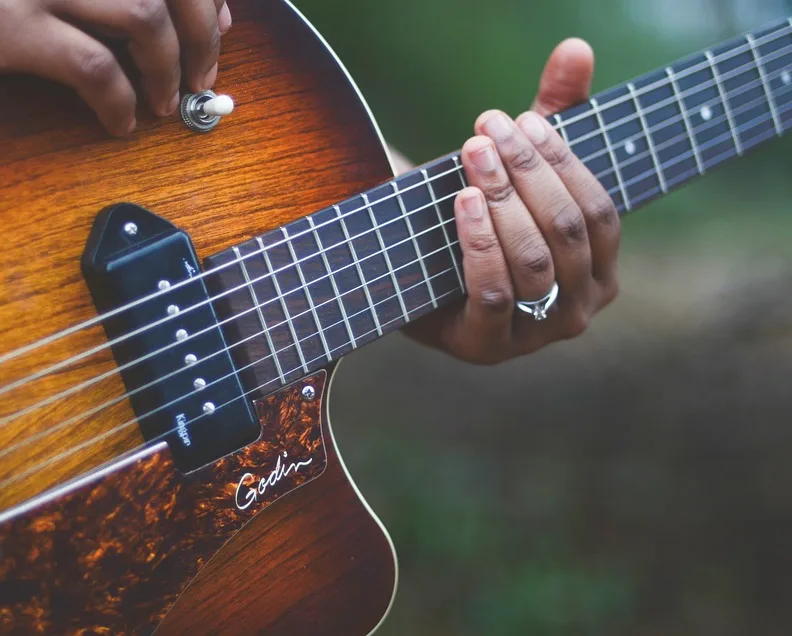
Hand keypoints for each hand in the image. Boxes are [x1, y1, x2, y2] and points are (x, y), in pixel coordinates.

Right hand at [0, 0, 231, 136]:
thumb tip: (177, 13)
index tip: (216, 29)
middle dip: (201, 33)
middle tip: (203, 78)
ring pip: (142, 15)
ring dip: (169, 69)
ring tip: (166, 103)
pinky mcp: (0, 25)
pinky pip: (91, 66)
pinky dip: (121, 101)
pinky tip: (120, 125)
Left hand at [407, 38, 620, 364]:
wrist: (417, 277)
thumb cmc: (483, 221)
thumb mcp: (521, 170)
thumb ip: (553, 113)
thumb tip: (576, 48)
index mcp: (601, 268)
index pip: (599, 210)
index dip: (563, 163)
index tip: (520, 122)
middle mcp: (580, 307)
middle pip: (566, 231)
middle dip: (526, 175)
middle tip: (485, 131)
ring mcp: (536, 333)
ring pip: (534, 262)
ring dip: (502, 201)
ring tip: (471, 156)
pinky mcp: (488, 346)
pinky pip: (494, 292)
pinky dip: (479, 242)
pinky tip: (463, 200)